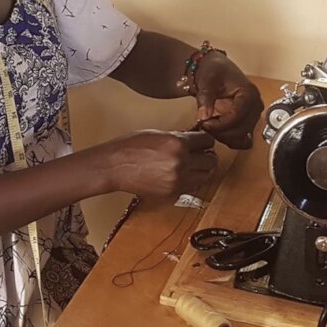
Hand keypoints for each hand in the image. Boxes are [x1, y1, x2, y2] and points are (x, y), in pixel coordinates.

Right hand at [99, 131, 216, 197]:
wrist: (114, 167)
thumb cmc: (130, 147)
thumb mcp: (157, 134)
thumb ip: (178, 138)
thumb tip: (193, 141)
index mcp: (178, 144)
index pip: (207, 141)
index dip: (205, 140)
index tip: (203, 142)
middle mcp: (181, 163)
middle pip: (211, 161)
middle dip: (207, 156)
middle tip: (200, 154)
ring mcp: (178, 180)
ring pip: (205, 176)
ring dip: (201, 170)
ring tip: (191, 165)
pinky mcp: (172, 193)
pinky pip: (191, 186)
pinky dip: (189, 180)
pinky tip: (178, 174)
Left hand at [193, 53, 264, 148]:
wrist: (216, 71)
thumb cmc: (215, 71)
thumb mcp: (208, 80)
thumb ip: (206, 97)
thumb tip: (204, 115)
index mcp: (249, 93)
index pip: (238, 117)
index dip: (220, 124)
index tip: (205, 123)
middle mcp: (255, 106)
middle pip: (242, 130)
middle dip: (220, 132)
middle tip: (203, 125)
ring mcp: (253, 116)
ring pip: (242, 138)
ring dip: (224, 137)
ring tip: (209, 127)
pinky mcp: (248, 123)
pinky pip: (242, 140)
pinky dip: (229, 140)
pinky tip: (217, 131)